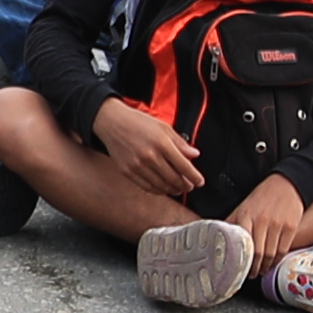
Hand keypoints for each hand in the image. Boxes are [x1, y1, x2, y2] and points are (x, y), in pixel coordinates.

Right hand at [93, 97, 207, 199]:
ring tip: (178, 188)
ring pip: (161, 186)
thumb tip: (194, 154)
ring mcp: (137, 166)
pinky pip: (147, 187)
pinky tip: (163, 188)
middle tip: (190, 186)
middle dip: (185, 185)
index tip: (199, 181)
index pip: (184, 166)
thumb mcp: (163, 127)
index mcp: (161, 143)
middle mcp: (150, 156)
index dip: (194, 176)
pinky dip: (158, 190)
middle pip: (174, 179)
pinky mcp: (128, 172)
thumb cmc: (137, 122)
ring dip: (173, 189)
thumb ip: (180, 142)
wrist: (112, 122)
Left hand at [228, 177, 311, 268]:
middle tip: (250, 275)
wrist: (286, 184)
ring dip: (265, 266)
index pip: (242, 244)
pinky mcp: (291, 226)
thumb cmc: (261, 198)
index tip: (238, 269)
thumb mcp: (243, 208)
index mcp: (246, 216)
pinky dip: (277, 260)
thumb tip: (215, 240)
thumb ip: (231, 224)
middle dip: (254, 268)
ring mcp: (278, 224)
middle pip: (258, 252)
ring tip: (261, 271)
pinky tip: (272, 262)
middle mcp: (262, 220)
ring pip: (271, 253)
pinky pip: (283, 249)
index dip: (240, 261)